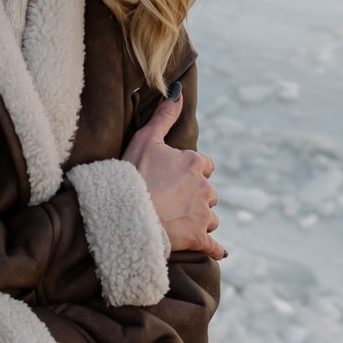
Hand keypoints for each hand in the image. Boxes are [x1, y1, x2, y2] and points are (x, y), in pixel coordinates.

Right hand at [122, 91, 224, 259]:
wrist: (126, 214)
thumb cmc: (133, 175)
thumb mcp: (146, 139)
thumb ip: (164, 116)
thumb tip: (177, 91)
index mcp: (195, 164)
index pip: (205, 165)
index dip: (192, 171)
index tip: (176, 177)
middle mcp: (205, 188)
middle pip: (209, 192)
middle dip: (196, 196)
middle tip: (172, 201)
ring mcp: (203, 215)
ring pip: (211, 217)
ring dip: (201, 220)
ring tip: (179, 223)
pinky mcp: (199, 238)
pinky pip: (214, 246)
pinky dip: (214, 248)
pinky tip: (216, 251)